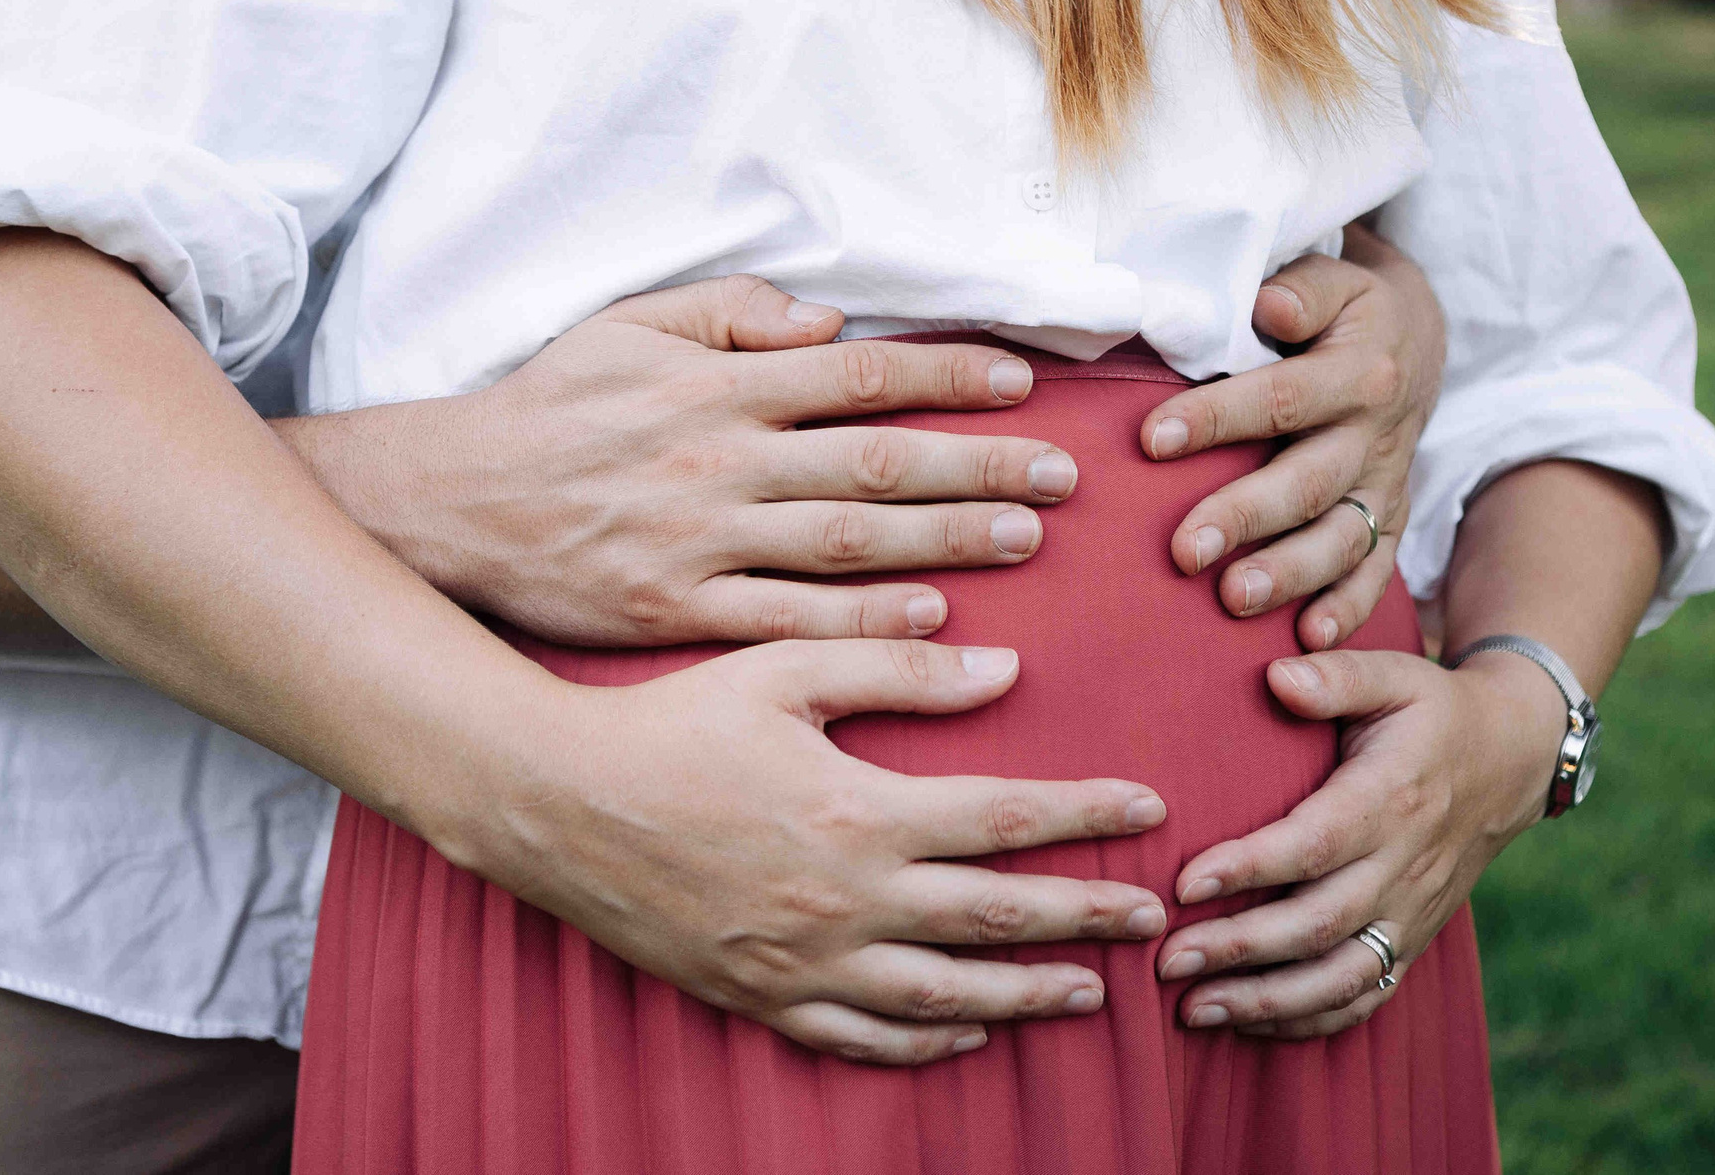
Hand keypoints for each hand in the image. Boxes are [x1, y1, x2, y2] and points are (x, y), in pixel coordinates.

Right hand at [303, 276, 1077, 646]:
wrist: (448, 503)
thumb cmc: (548, 408)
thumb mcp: (628, 326)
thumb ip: (730, 310)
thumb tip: (828, 317)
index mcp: (715, 384)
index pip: (855, 374)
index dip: (945, 376)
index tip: (1021, 383)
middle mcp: (719, 458)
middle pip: (874, 461)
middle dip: (977, 464)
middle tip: (1062, 474)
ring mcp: (700, 540)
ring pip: (846, 541)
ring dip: (945, 539)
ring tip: (1026, 535)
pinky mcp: (677, 610)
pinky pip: (786, 620)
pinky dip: (862, 621)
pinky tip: (932, 619)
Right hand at [473, 638, 1172, 1064]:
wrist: (559, 803)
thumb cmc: (672, 720)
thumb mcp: (784, 669)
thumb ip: (897, 668)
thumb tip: (1007, 671)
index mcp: (861, 812)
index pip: (1005, 819)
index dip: (1087, 815)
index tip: (1150, 805)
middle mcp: (846, 901)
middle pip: (997, 918)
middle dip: (1086, 917)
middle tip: (1155, 917)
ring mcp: (804, 961)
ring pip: (945, 997)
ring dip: (1028, 994)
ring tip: (1091, 989)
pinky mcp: (760, 997)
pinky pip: (862, 1038)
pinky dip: (927, 1046)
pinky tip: (968, 1036)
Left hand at [1140, 224, 1443, 649]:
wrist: (1418, 339)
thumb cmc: (1348, 307)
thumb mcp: (1336, 276)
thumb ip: (1301, 290)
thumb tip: (1267, 308)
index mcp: (1359, 370)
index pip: (1282, 398)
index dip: (1216, 419)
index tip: (1151, 440)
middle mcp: (1378, 434)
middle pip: (1309, 482)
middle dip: (1245, 518)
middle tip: (1183, 550)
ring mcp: (1387, 485)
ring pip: (1342, 538)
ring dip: (1289, 574)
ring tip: (1233, 599)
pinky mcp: (1391, 518)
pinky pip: (1376, 571)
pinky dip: (1348, 609)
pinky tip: (1308, 639)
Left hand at [1149, 646, 1562, 1037]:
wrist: (1510, 762)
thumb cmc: (1432, 712)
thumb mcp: (1397, 675)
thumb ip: (1337, 676)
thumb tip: (1277, 678)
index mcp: (1391, 799)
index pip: (1315, 844)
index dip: (1249, 869)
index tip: (1183, 884)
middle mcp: (1403, 866)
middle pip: (1318, 924)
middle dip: (1238, 949)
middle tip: (1165, 960)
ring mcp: (1411, 913)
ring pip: (1340, 977)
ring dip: (1265, 1001)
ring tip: (1193, 1010)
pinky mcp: (1412, 941)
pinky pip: (1364, 997)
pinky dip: (1307, 1022)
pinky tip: (1246, 1023)